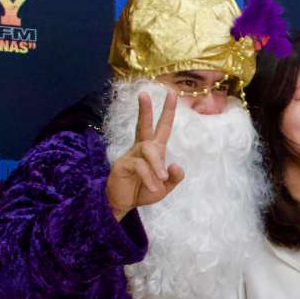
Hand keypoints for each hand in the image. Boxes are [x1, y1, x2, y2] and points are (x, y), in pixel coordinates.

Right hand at [106, 91, 185, 220]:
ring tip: (161, 179)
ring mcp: (131, 155)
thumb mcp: (164, 187)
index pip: (162, 128)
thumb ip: (174, 178)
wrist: (123, 205)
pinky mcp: (122, 165)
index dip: (168, 112)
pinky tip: (152, 188)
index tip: (172, 94)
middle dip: (146, 110)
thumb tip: (176, 165)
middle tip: (144, 93)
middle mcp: (141, 149)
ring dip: (157, 165)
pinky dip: (149, 177)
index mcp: (154, 150)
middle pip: (145, 125)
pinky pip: (140, 166)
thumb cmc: (143, 192)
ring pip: (148, 149)